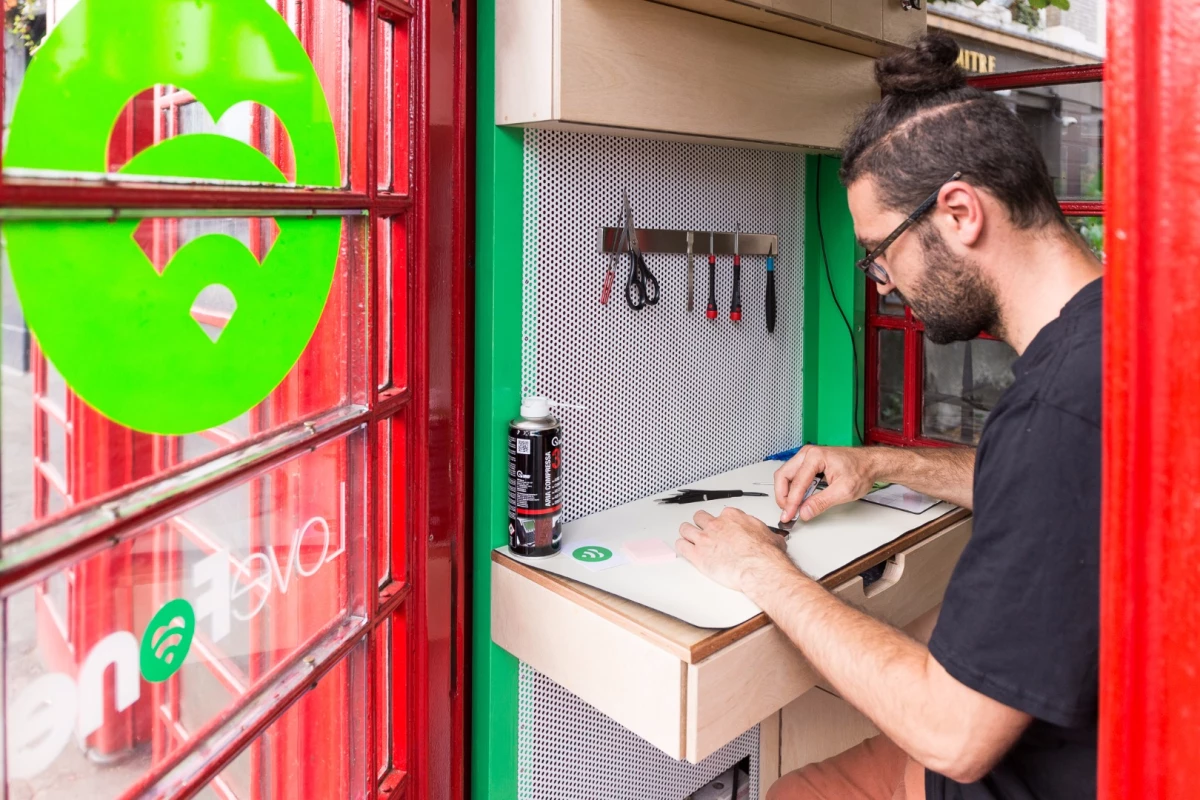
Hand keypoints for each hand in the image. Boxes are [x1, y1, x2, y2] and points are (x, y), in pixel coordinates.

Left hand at [676, 508, 792, 592]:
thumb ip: (767, 535)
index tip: (723, 526)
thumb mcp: (771, 538)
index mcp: (733, 517)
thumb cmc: (765, 554)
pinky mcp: (697, 555)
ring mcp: (705, 539)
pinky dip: (682, 547)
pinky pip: (682, 546)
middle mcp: (717, 525)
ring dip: (686, 532)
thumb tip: (773, 538)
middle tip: (703, 530)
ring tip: (688, 537)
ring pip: (686, 529)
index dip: (722, 522)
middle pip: (700, 517)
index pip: (722, 514)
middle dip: (701, 523)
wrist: (758, 567)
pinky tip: (684, 549)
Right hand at [775, 445, 879, 522]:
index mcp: (815, 456)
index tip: (789, 515)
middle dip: (783, 496)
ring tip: (793, 508)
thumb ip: (821, 502)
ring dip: (786, 493)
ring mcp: (807, 457)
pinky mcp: (808, 463)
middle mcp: (808, 454)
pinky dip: (793, 489)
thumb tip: (804, 511)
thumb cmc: (861, 471)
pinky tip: (799, 500)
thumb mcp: (844, 491)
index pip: (797, 483)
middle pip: (783, 475)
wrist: (870, 463)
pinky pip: (793, 476)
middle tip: (788, 512)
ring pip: (786, 475)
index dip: (791, 502)